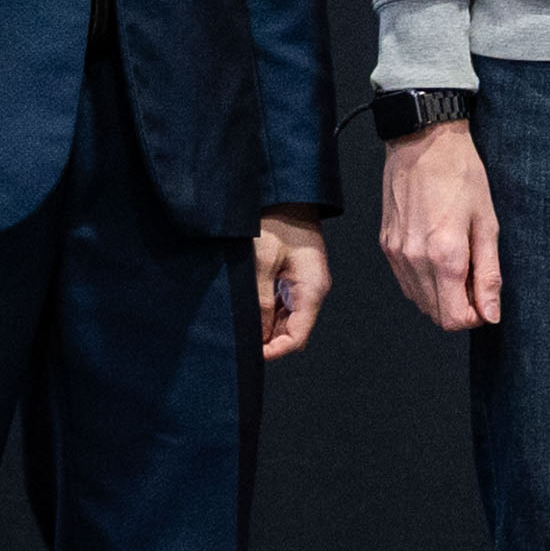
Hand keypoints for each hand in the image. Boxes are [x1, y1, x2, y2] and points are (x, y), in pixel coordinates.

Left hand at [251, 214, 332, 361]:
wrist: (287, 196)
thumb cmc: (276, 222)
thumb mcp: (262, 261)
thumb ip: (260, 300)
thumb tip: (256, 334)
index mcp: (312, 289)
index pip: (297, 338)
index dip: (274, 351)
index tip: (248, 354)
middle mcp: (312, 292)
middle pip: (292, 332)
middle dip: (267, 341)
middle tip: (237, 341)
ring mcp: (304, 286)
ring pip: (286, 322)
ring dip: (265, 327)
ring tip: (239, 325)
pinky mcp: (294, 279)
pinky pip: (282, 306)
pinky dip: (265, 314)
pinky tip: (247, 310)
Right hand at [381, 123, 502, 331]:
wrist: (423, 144)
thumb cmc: (460, 175)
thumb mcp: (487, 223)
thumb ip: (488, 274)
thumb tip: (490, 313)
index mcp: (444, 256)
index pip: (452, 319)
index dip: (474, 316)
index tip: (485, 299)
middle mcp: (414, 260)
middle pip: (435, 314)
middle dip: (459, 306)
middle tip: (475, 277)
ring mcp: (396, 254)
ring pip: (418, 300)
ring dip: (441, 294)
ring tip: (459, 262)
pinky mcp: (386, 245)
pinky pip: (405, 281)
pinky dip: (424, 280)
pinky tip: (438, 256)